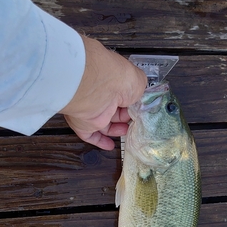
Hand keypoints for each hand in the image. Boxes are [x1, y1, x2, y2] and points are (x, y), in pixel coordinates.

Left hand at [59, 35, 146, 149]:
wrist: (100, 89)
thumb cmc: (120, 81)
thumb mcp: (140, 82)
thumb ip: (141, 91)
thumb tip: (142, 97)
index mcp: (113, 84)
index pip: (123, 96)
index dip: (132, 105)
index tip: (141, 112)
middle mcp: (102, 97)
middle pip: (114, 112)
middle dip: (125, 118)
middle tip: (137, 123)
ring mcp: (92, 111)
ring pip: (104, 124)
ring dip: (116, 130)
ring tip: (128, 132)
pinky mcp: (84, 125)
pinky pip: (90, 136)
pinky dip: (100, 142)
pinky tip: (110, 145)